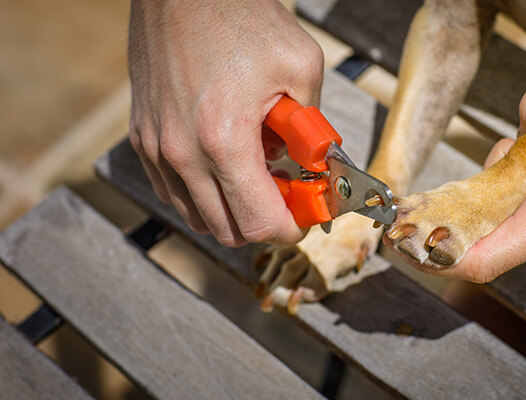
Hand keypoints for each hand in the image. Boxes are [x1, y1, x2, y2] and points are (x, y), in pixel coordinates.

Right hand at [128, 0, 322, 245]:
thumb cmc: (238, 17)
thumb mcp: (301, 66)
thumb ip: (312, 127)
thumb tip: (312, 163)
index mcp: (223, 139)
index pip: (259, 223)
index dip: (289, 228)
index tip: (302, 217)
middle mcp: (181, 152)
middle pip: (227, 229)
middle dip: (263, 220)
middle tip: (284, 193)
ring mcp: (156, 147)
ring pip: (197, 216)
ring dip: (232, 207)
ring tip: (256, 172)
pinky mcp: (143, 137)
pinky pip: (173, 190)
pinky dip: (203, 192)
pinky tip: (225, 162)